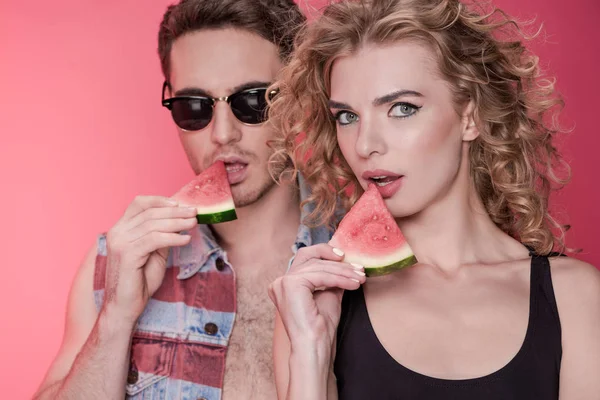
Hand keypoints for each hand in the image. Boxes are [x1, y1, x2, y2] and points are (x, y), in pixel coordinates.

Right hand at [103, 196, 196, 323]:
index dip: (160, 200)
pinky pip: (154, 239)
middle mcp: (117, 232)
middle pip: (150, 212)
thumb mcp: (154, 253)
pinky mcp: (127, 254)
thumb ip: (161, 235)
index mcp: (121, 229)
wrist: (124, 307)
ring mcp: (120, 242)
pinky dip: (172, 238)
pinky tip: (186, 239)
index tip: (180, 203)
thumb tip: (179, 220)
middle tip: (194, 212)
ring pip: (153, 224)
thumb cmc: (139, 282)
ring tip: (194, 223)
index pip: (138, 203)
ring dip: (177, 222)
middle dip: (175, 211)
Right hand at [269, 244, 365, 350]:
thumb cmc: (320, 328)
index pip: (305, 257)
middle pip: (312, 259)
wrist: (315, 346)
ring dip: (343, 272)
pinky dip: (339, 278)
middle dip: (338, 264)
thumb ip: (332, 278)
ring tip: (360, 279)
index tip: (345, 256)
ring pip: (318, 267)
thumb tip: (345, 263)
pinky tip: (353, 284)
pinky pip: (320, 275)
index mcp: (286, 284)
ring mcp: (283, 283)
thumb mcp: (329, 294)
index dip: (324, 252)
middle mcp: (280, 282)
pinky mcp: (290, 284)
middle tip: (359, 270)